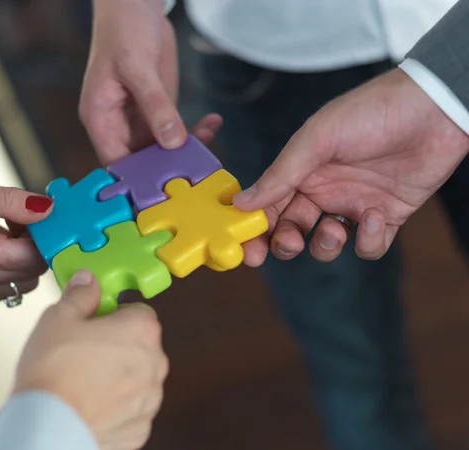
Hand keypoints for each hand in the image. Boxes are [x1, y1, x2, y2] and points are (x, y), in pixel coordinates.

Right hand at [0, 179, 52, 310]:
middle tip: (16, 226)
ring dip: (20, 261)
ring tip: (0, 240)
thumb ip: (12, 201)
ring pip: (22, 284)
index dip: (43, 238)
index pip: (36, 256)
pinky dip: (5, 273)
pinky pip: (4, 291)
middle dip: (34, 247)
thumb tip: (46, 208)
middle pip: (33, 271)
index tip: (36, 222)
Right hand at [15, 270, 167, 449]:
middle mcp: (154, 364)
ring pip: (137, 379)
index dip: (115, 314)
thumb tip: (87, 282)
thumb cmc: (53, 375)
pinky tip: (89, 404)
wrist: (46, 428)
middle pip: (140, 345)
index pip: (139, 311)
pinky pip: (131, 410)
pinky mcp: (139, 429)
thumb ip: (80, 296)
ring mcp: (149, 400)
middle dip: (117, 345)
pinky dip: (115, 408)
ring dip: (118, 378)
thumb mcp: (58, 318)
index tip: (96, 319)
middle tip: (84, 349)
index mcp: (141, 331)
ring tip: (82, 380)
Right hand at [80, 0, 222, 164]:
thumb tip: (173, 142)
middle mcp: (117, 123)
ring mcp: (138, 118)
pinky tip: (212, 123)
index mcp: (100, 118)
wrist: (136, 3)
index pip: (115, 160)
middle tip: (195, 168)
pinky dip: (194, 130)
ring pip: (160, 149)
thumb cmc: (123, 29)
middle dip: (167, 167)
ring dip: (185, 149)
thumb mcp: (138, 68)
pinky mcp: (157, 110)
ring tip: (208, 141)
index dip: (136, 176)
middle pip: (139, 159)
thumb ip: (156, 106)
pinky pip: (174, 131)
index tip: (164, 185)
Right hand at [234, 68, 468, 262]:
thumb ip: (280, 174)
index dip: (256, 230)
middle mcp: (324, 191)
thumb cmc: (370, 113)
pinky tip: (375, 215)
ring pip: (327, 244)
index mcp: (302, 172)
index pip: (269, 206)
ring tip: (335, 229)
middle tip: (290, 243)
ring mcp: (354, 205)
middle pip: (292, 230)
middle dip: (285, 243)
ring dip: (326, 245)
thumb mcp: (316, 139)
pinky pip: (368, 245)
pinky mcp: (386, 217)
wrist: (434, 108)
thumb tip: (240, 203)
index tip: (250, 251)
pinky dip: (368, 240)